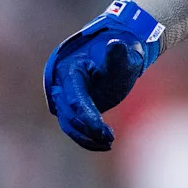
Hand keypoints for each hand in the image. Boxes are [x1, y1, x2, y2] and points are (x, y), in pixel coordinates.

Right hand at [44, 0, 162, 150]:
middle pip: (68, 114)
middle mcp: (63, 84)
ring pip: (68, 123)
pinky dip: (86, 137)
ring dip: (86, 137)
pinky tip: (104, 143)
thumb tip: (114, 44)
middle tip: (109, 138)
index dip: (86, 115)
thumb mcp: (124, 53)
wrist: (120, 53)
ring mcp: (66, 96)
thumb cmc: (123, 52)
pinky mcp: (73, 106)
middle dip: (87, 129)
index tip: (101, 129)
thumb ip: (119, 53)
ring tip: (109, 143)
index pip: (74, 98)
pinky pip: (74, 126)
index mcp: (70, 69)